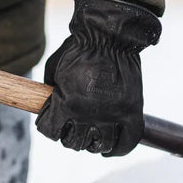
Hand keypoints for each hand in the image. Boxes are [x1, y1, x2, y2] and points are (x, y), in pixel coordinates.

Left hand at [36, 0, 160, 155]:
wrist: (110, 34)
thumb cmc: (79, 47)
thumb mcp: (54, 67)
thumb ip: (51, 90)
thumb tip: (50, 107)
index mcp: (67, 103)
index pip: (51, 132)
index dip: (50, 128)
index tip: (54, 123)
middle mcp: (88, 114)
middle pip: (74, 143)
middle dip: (71, 136)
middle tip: (74, 129)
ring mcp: (112, 114)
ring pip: (100, 145)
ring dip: (93, 144)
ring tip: (93, 137)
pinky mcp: (132, 110)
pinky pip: (128, 140)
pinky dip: (119, 149)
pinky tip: (111, 149)